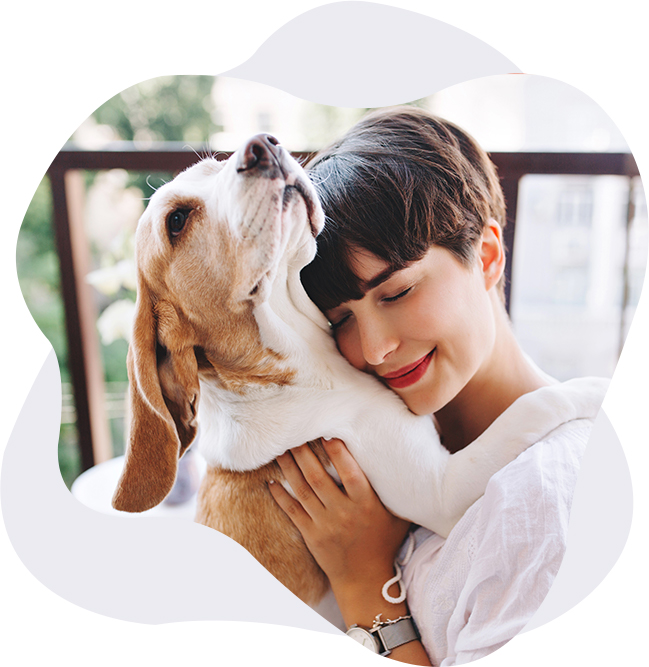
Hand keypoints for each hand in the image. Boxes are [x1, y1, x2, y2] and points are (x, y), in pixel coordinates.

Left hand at [268, 438, 411, 593]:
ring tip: (280, 449)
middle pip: (318, 478)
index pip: (350, 473)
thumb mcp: (397, 517)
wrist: (366, 580)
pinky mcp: (311, 536)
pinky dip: (281, 496)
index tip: (327, 433)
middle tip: (294, 433)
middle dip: (304, 454)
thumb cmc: (384, 543)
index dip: (338, 453)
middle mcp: (344, 513)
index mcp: (366, 505)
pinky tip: (271, 482)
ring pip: (303, 491)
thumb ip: (395, 492)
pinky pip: (293, 512)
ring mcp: (325, 525)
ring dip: (290, 469)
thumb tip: (406, 464)